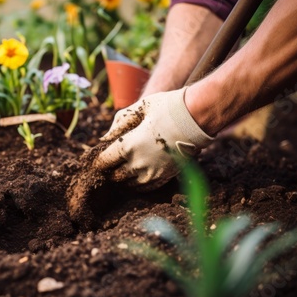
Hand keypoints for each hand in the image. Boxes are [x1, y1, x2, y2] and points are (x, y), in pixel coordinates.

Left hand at [94, 87, 213, 190]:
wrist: (198, 117)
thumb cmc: (166, 108)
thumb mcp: (139, 108)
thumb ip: (118, 123)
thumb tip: (104, 139)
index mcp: (128, 146)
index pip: (104, 162)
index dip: (98, 160)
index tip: (98, 157)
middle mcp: (138, 163)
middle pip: (114, 176)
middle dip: (109, 170)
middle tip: (109, 164)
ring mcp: (152, 173)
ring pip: (128, 185)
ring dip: (122, 178)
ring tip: (121, 169)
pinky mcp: (165, 177)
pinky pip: (144, 188)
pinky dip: (136, 184)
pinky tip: (135, 176)